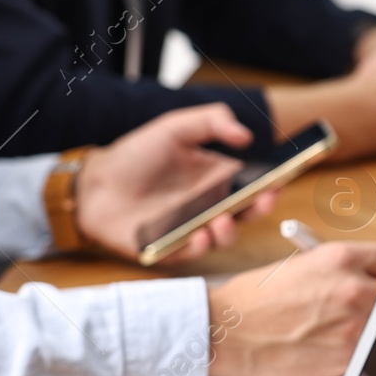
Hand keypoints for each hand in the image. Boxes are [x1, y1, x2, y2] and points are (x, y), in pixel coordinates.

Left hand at [76, 104, 266, 262]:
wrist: (95, 183)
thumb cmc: (135, 156)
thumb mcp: (174, 128)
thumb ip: (210, 122)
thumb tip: (245, 135)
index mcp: (216, 180)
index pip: (251, 186)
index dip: (269, 185)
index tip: (279, 179)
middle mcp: (210, 207)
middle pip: (246, 214)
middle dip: (259, 209)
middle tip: (263, 200)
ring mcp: (193, 230)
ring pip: (223, 237)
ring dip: (229, 231)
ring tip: (222, 220)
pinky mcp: (172, 249)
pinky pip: (192, 253)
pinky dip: (200, 246)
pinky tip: (199, 234)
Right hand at [207, 241, 375, 375]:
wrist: (224, 334)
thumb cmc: (254, 300)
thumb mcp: (304, 267)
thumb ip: (345, 271)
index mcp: (342, 258)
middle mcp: (354, 289)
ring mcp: (355, 327)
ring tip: (357, 329)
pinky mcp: (348, 360)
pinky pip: (373, 352)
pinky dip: (368, 351)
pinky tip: (348, 349)